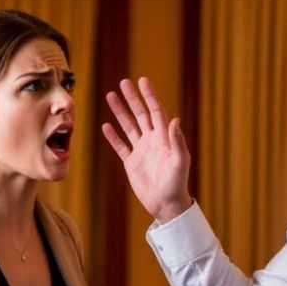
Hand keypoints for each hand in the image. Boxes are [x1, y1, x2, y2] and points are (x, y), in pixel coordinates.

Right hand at [102, 77, 191, 223]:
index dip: (149, 96)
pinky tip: (105, 125)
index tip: (142, 81)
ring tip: (110, 96)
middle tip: (123, 83)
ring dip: (120, 112)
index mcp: (163, 138)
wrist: (166, 204)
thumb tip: (175, 120)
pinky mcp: (132, 163)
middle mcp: (152, 141)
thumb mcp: (180, 163)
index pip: (155, 112)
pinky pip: (120, 146)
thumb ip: (178, 142)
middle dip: (132, 98)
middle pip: (140, 114)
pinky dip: (113, 136)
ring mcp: (141, 151)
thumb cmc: (177, 184)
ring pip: (128, 126)